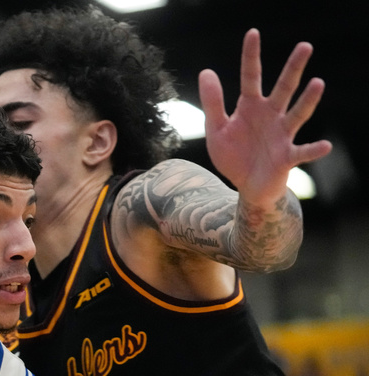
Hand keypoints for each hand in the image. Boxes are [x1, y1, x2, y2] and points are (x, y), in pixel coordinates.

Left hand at [199, 28, 331, 204]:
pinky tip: (325, 145)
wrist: (246, 186)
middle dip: (293, 69)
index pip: (251, 76)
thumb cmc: (234, 155)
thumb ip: (212, 103)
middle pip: (284, 88)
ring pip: (298, 114)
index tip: (252, 33)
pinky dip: (314, 150)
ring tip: (318, 83)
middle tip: (305, 46)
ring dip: (308, 100)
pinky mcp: (287, 157)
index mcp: (251, 107)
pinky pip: (302, 152)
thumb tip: (206, 71)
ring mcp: (282, 135)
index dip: (251, 56)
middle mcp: (271, 116)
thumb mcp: (216, 130)